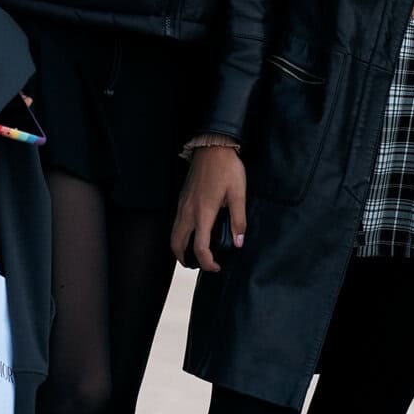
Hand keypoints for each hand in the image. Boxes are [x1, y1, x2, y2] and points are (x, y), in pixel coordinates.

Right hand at [171, 145, 246, 271]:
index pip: (199, 248)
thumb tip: (239, 242)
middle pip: (177, 245)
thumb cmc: (226, 168)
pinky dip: (180, 234)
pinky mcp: (182, 199)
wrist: (211, 146)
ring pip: (174, 234)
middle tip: (200, 265)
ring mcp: (182, 205)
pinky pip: (176, 223)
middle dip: (185, 260)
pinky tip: (193, 233)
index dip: (207, 263)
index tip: (216, 267)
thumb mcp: (238, 193)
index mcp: (203, 212)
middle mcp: (188, 211)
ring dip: (180, 248)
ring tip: (195, 253)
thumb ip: (238, 220)